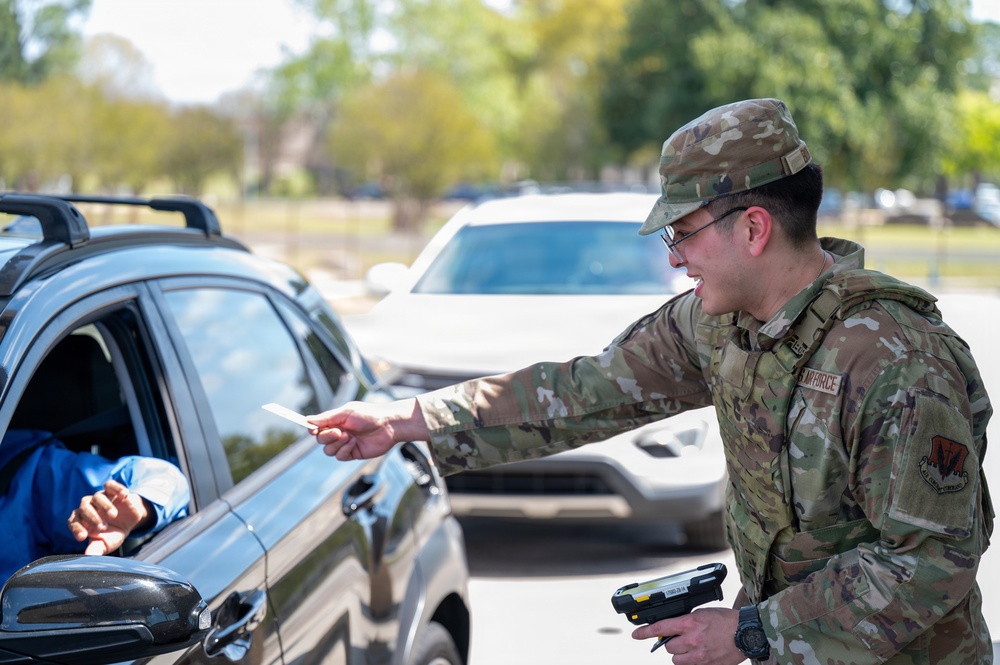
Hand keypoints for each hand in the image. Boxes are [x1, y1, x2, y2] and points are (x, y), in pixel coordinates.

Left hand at [67, 480, 149, 554]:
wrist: (129, 522)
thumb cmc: (112, 534)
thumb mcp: (105, 544)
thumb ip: (96, 548)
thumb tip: (88, 557)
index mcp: (82, 520)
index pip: (73, 521)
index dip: (76, 528)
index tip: (83, 537)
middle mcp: (88, 506)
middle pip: (84, 507)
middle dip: (92, 517)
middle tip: (102, 527)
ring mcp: (100, 497)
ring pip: (97, 496)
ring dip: (105, 505)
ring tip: (113, 515)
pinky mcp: (112, 490)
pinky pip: (111, 485)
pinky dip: (116, 488)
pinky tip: (124, 496)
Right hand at [309, 399, 427, 460]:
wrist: (389, 426)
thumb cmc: (370, 415)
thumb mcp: (346, 413)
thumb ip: (327, 418)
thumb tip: (309, 420)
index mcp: (336, 420)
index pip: (317, 426)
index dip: (312, 428)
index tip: (311, 429)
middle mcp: (339, 432)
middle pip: (320, 439)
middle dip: (326, 436)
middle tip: (338, 432)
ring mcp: (345, 443)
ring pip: (328, 450)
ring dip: (336, 444)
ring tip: (349, 436)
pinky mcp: (353, 453)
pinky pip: (339, 456)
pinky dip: (344, 450)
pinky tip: (354, 443)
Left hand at [631, 608, 744, 663]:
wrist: (746, 633)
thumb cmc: (726, 621)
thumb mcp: (702, 613)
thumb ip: (685, 620)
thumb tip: (673, 626)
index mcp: (690, 624)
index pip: (660, 628)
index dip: (645, 632)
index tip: (636, 634)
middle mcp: (692, 641)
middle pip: (668, 647)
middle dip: (672, 642)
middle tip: (683, 638)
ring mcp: (699, 656)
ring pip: (676, 659)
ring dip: (680, 654)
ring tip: (692, 647)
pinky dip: (691, 661)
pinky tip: (700, 654)